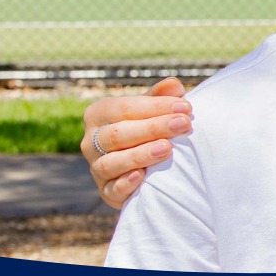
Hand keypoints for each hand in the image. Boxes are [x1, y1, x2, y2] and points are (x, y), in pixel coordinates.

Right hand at [81, 77, 192, 208]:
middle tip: (183, 124)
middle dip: (153, 128)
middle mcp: (91, 141)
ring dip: (140, 155)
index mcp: (99, 114)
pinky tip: (142, 176)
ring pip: (112, 162)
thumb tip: (174, 84)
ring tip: (167, 148)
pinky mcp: (105, 191)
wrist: (143, 164)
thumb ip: (161, 97)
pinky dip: (125, 184)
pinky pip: (111, 189)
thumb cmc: (146, 127)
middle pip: (118, 134)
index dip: (155, 107)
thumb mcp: (152, 109)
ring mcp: (96, 167)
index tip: (185, 107)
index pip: (124, 107)